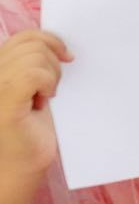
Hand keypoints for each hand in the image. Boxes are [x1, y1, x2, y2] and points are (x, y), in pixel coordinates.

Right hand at [0, 30, 70, 177]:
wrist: (19, 167)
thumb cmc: (27, 128)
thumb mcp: (30, 87)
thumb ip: (31, 62)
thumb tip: (54, 41)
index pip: (23, 36)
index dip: (49, 41)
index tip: (66, 57)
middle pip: (31, 43)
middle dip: (52, 61)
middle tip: (50, 88)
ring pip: (34, 56)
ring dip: (51, 75)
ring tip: (43, 97)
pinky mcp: (3, 104)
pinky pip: (32, 74)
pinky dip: (47, 82)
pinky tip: (45, 100)